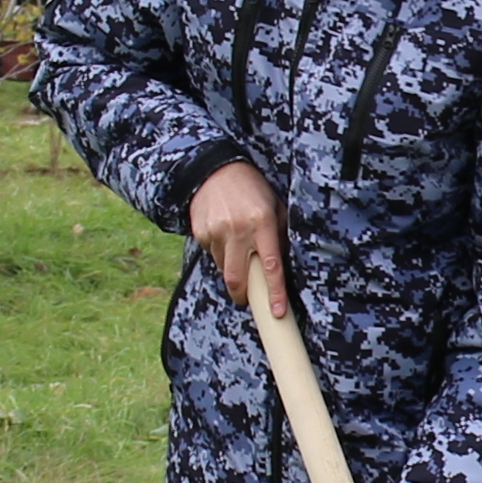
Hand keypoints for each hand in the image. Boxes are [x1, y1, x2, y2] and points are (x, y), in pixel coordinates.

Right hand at [189, 160, 288, 313]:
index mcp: (263, 223)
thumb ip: (279, 234)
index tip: (277, 312)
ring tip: (237, 248)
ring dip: (232, 268)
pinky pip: (212, 255)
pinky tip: (224, 235)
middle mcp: (238, 230)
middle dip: (242, 295)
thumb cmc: (252, 189)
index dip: (275, 293)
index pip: (271, 266)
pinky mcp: (201, 233)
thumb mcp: (274, 206)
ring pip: (223, 268)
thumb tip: (281, 267)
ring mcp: (216, 232)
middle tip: (247, 298)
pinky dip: (220, 254)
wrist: (214, 170)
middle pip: (237, 279)